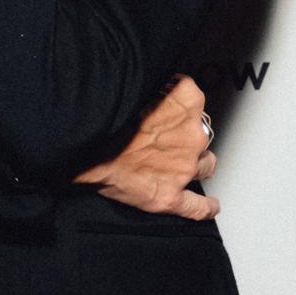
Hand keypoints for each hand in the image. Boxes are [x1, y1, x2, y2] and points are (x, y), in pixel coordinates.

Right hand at [73, 73, 217, 219]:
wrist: (85, 145)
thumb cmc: (105, 117)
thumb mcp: (135, 87)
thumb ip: (156, 90)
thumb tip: (158, 90)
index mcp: (185, 103)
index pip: (194, 97)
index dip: (180, 103)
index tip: (170, 103)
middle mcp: (192, 136)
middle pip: (202, 134)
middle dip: (188, 137)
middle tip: (165, 137)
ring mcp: (184, 168)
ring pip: (205, 166)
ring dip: (195, 164)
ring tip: (181, 164)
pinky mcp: (171, 196)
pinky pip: (198, 206)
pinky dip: (206, 207)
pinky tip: (209, 205)